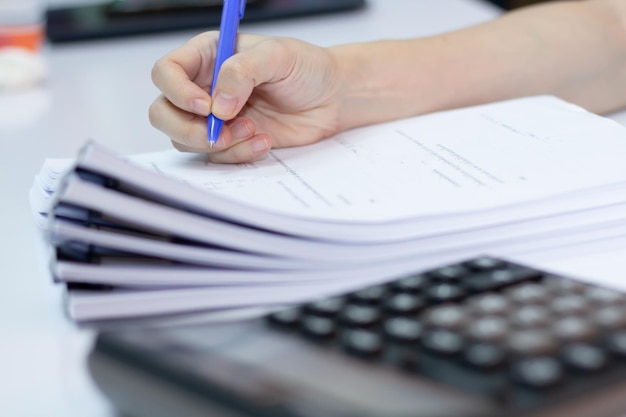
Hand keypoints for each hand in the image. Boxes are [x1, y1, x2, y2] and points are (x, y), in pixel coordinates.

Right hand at [149, 32, 341, 162]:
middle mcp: (203, 87)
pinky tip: (263, 141)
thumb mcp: (278, 56)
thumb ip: (243, 72)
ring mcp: (214, 118)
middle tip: (219, 132)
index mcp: (207, 56)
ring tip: (254, 129)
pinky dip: (238, 154)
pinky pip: (216, 156)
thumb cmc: (305, 68)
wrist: (331, 98)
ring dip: (218, 143)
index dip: (177, 91)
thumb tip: (218, 104)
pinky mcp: (230, 141)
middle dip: (187, 129)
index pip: (166, 72)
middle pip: (163, 112)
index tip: (206, 106)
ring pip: (186, 140)